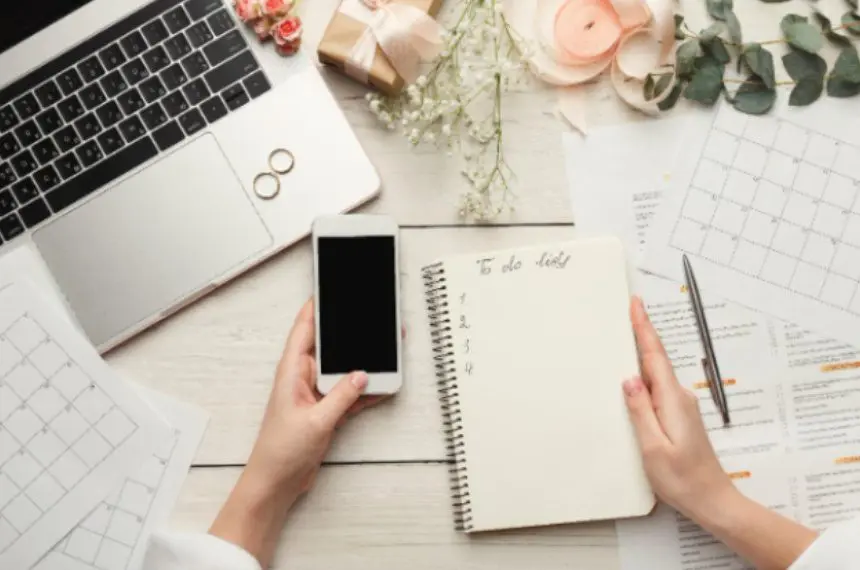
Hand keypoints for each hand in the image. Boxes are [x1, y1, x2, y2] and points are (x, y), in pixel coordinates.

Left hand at [245, 298, 384, 496]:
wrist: (276, 483)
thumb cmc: (280, 452)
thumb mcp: (316, 421)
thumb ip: (342, 396)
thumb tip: (362, 374)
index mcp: (291, 372)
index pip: (304, 329)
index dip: (316, 306)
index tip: (330, 288)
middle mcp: (303, 378)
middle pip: (329, 346)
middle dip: (349, 334)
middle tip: (369, 319)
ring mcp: (315, 394)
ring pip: (343, 369)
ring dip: (361, 364)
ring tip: (384, 351)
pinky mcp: (325, 410)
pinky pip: (349, 392)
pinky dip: (364, 390)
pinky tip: (381, 385)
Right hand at [623, 297, 817, 569]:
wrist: (713, 500)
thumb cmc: (683, 479)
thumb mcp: (653, 447)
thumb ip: (640, 411)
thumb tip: (629, 380)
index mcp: (672, 401)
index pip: (654, 356)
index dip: (644, 328)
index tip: (636, 304)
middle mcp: (679, 398)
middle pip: (656, 359)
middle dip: (641, 333)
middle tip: (627, 311)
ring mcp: (681, 407)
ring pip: (656, 373)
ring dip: (642, 353)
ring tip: (625, 336)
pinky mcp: (679, 417)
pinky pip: (658, 388)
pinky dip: (645, 374)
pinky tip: (634, 377)